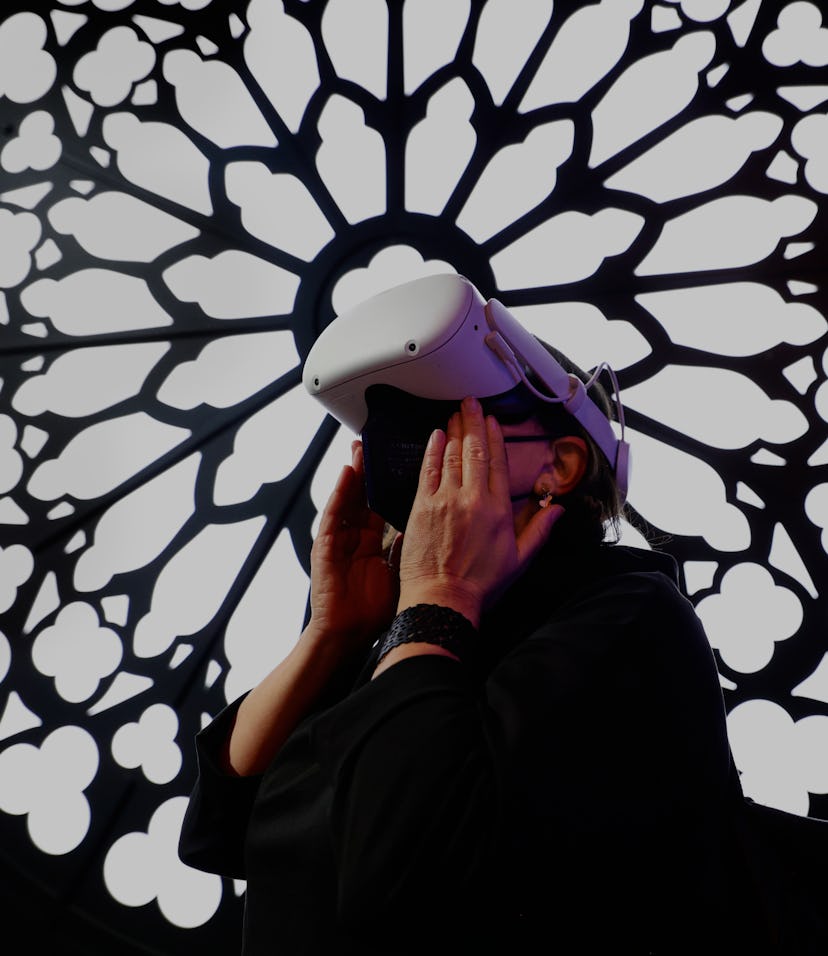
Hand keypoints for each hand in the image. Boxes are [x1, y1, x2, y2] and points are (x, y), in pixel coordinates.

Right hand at [309, 441, 398, 651]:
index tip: (399, 459)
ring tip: (360, 446)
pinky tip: (346, 472)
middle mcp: (353, 536)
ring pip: (348, 497)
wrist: (347, 636)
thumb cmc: (372, 612)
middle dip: (370, 469)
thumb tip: (423, 527)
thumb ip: (405, 548)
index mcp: (371, 542)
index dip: (389, 482)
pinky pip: (334, 514)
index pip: (382, 503)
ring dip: (354, 472)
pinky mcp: (324, 546)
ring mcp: (337, 539)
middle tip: (378, 441)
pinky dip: (340, 492)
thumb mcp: (397, 572)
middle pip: (364, 495)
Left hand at [397, 396, 563, 626]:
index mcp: (498, 510)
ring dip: (455, 431)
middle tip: (471, 401)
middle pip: (475, 451)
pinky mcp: (422, 507)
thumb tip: (557, 508)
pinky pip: (428, 470)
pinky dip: (433, 450)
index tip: (493, 421)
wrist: (442, 600)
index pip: (498, 463)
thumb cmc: (480, 585)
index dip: (495, 438)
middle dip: (474, 422)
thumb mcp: (519, 560)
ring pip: (452, 456)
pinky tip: (436, 435)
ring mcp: (445, 500)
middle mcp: (473, 498)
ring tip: (456, 412)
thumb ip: (539, 530)